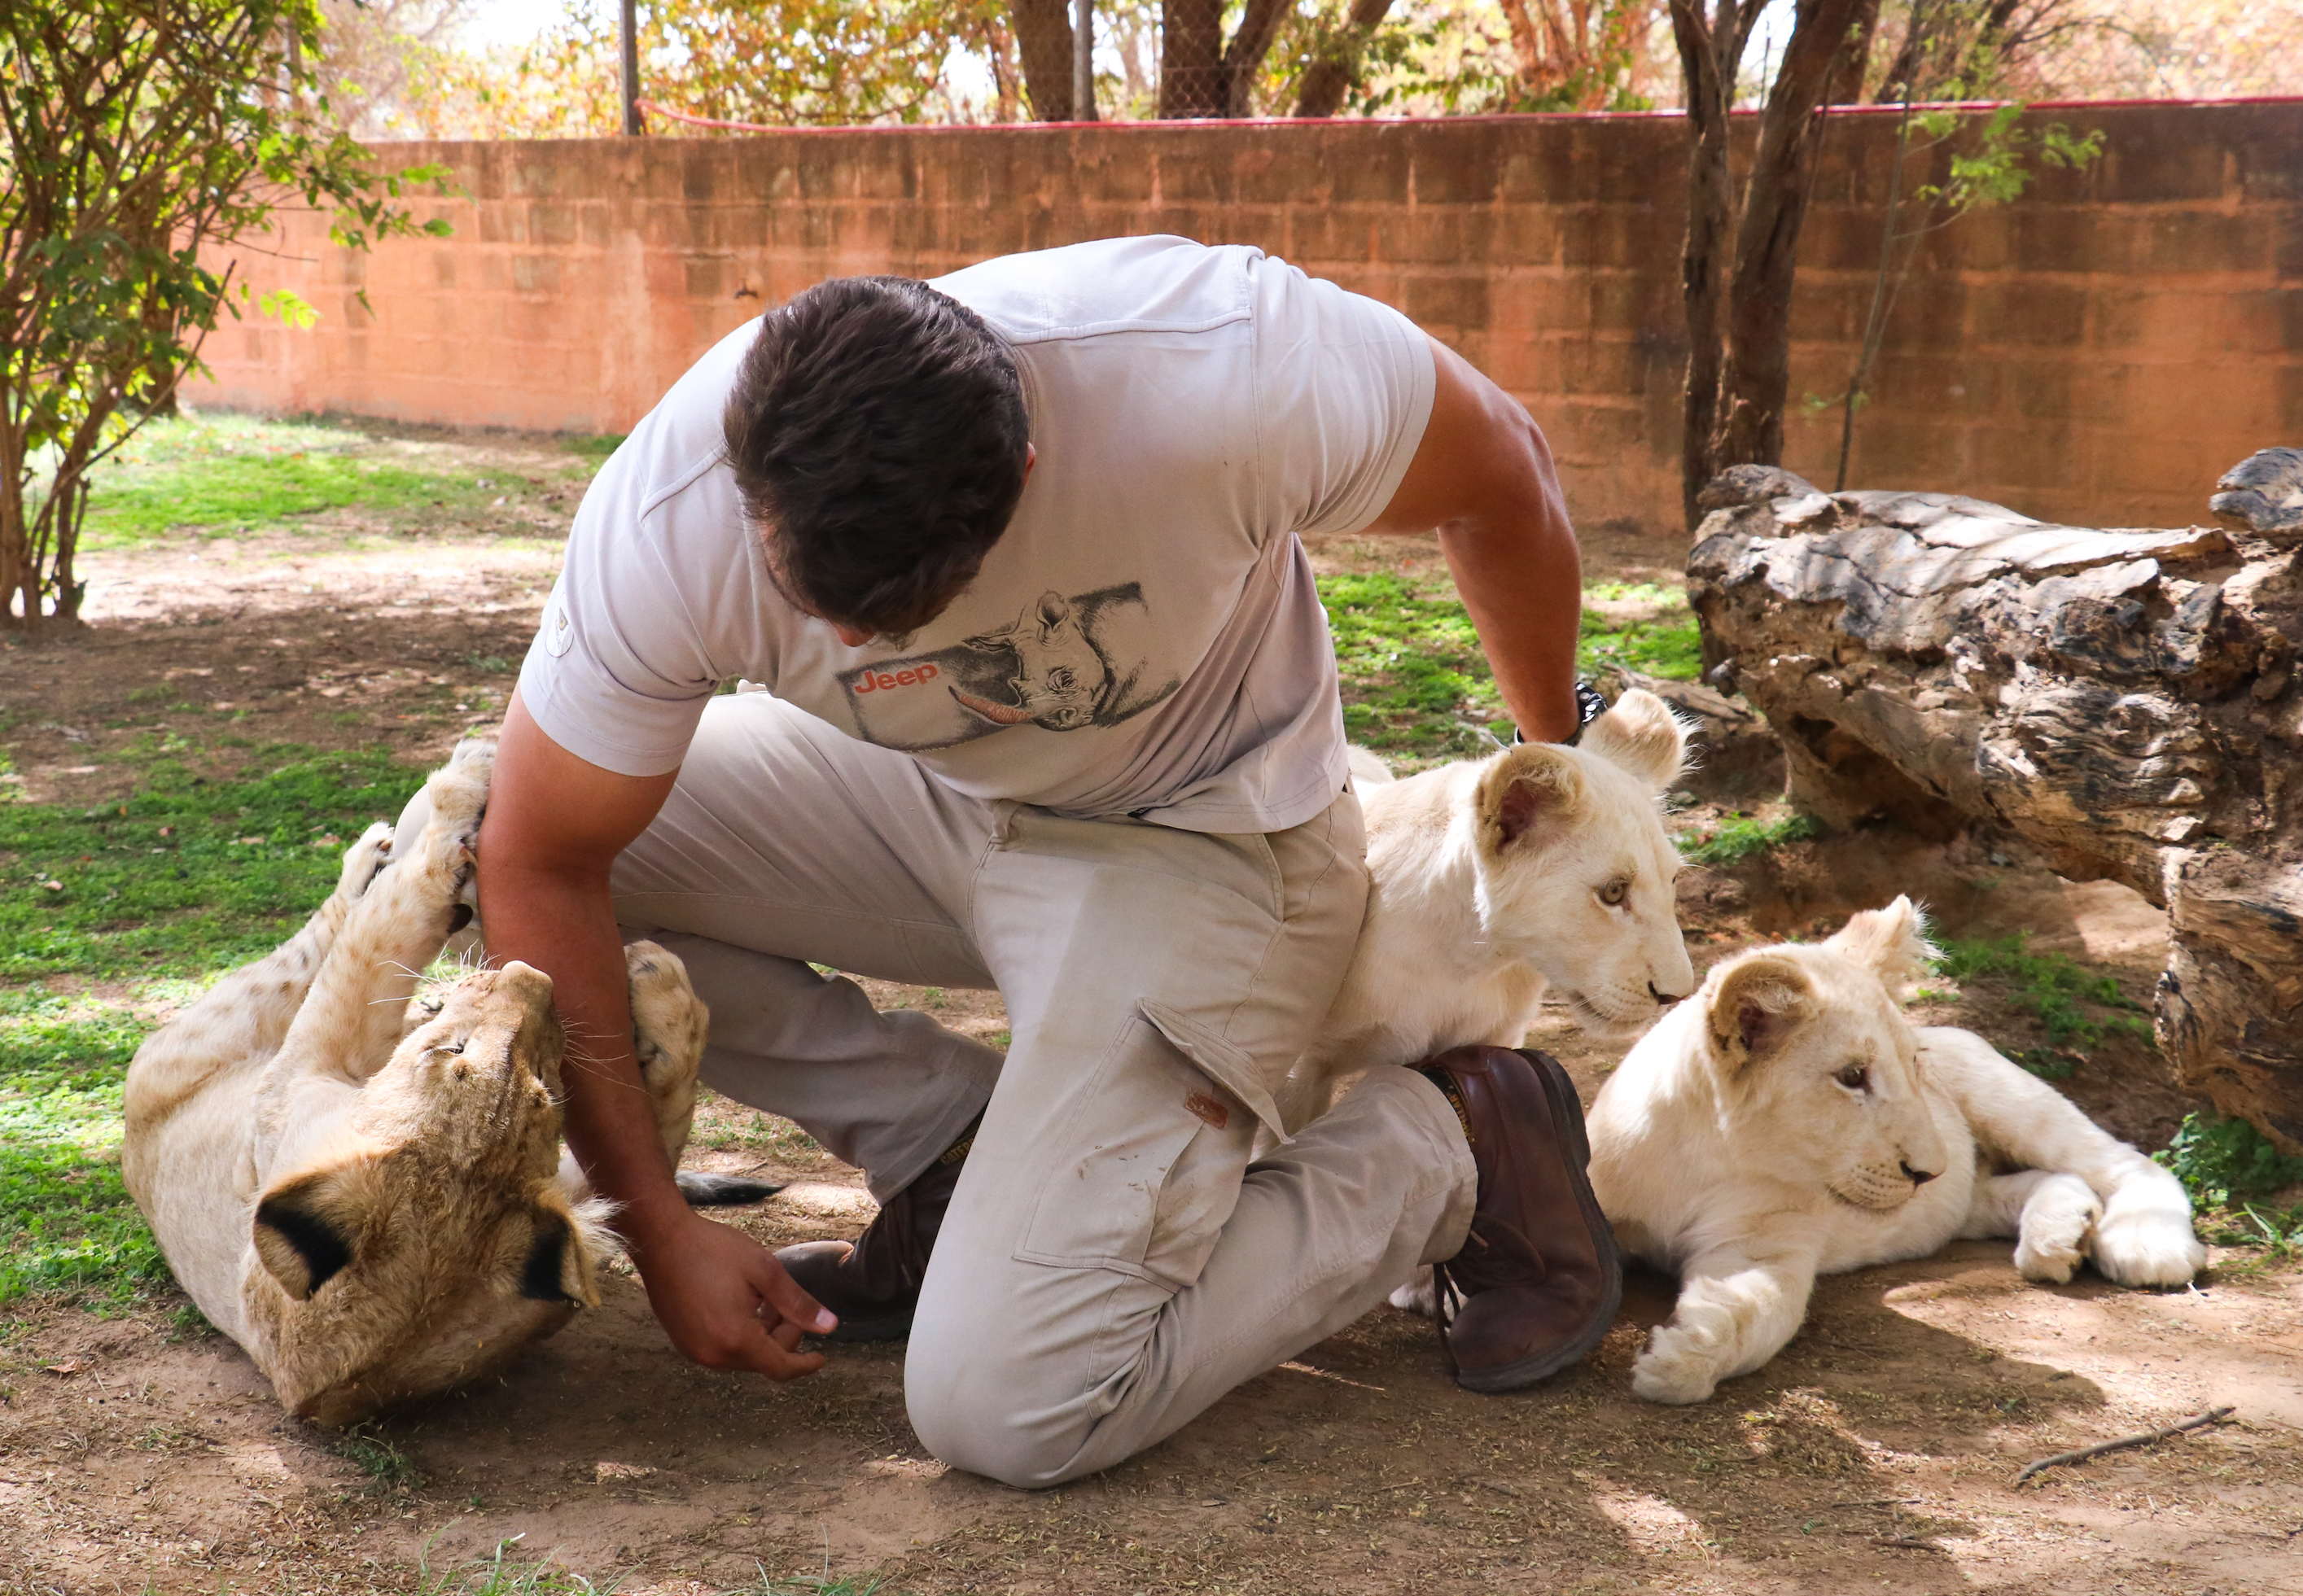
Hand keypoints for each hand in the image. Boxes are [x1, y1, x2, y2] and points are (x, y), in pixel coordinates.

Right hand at [624, 1207, 835, 1378]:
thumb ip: (798, 1303)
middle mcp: (713, 1355)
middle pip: (764, 1360)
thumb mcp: (764, 1270)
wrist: (661, 1240)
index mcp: (736, 1339)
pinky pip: (723, 1349)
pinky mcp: (684, 1343)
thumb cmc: (712, 1249)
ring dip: (761, 1333)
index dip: (805, 1365)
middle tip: (783, 1301)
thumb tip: (829, 1326)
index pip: (780, 1367)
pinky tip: (742, 1304)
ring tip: (762, 1297)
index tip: (821, 1357)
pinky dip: (740, 1334)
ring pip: (744, 1355)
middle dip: (782, 1335)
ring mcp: (695, 1351)